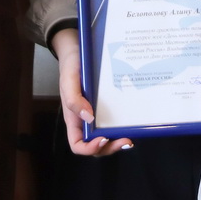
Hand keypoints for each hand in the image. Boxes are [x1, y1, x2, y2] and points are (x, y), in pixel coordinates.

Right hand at [51, 27, 132, 155]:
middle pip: (96, 145)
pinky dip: (122, 127)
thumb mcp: (68, 81)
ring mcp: (97, 114)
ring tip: (130, 138)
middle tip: (126, 141)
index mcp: (74, 119)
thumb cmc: (71, 66)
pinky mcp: (107, 106)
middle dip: (110, 148)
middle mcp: (85, 121)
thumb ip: (74, 100)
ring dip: (117, 141)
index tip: (103, 139)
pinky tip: (132, 123)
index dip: (90, 148)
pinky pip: (114, 122)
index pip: (78, 144)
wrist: (79, 51)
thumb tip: (89, 119)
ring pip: (107, 136)